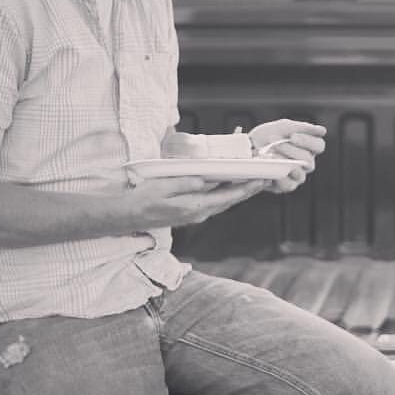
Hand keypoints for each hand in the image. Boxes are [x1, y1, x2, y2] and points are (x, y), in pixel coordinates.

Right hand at [128, 175, 268, 226]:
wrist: (128, 216)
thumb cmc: (144, 199)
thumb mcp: (165, 186)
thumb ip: (187, 183)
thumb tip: (206, 179)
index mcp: (195, 207)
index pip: (227, 197)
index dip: (246, 188)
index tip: (261, 180)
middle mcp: (199, 214)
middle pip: (230, 201)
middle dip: (249, 190)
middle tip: (265, 179)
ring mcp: (195, 215)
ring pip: (223, 203)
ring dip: (239, 192)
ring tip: (253, 181)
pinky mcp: (190, 213)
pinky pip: (214, 203)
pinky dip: (226, 194)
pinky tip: (229, 187)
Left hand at [249, 119, 326, 192]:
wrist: (246, 149)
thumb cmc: (265, 137)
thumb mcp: (282, 127)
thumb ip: (302, 128)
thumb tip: (323, 131)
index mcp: (308, 148)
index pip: (319, 146)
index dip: (308, 141)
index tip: (293, 136)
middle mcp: (305, 163)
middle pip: (309, 160)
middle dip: (291, 150)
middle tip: (275, 143)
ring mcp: (297, 176)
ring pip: (300, 173)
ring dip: (284, 162)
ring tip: (270, 155)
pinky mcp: (286, 186)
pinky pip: (288, 185)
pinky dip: (279, 177)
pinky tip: (271, 168)